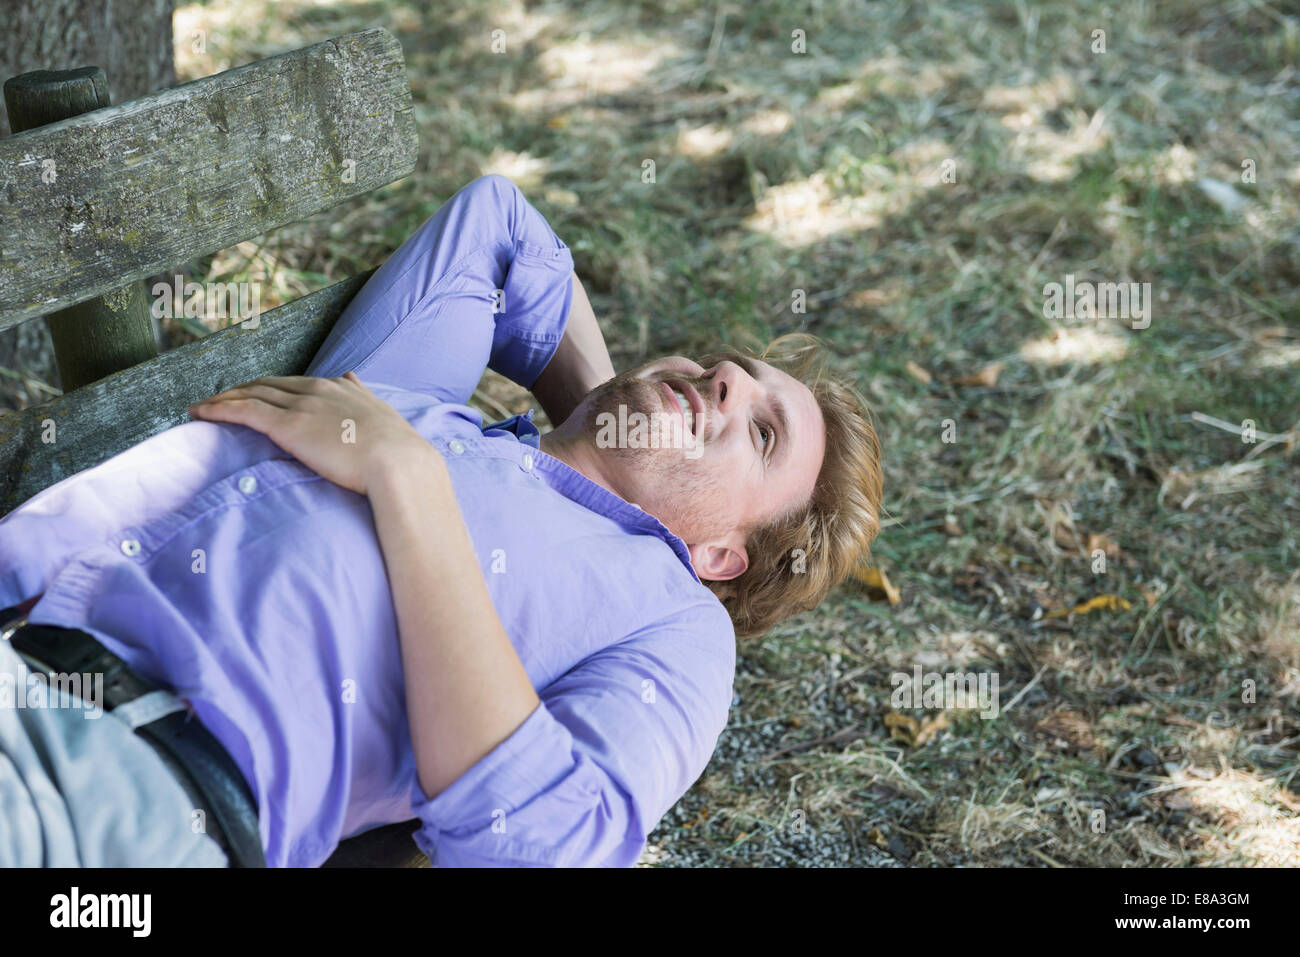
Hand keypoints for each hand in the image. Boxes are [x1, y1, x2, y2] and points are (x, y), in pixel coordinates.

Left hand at [187, 371, 434, 494]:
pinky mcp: (288, 425)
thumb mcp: (383, 413)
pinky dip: (219, 409)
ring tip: (202, 406)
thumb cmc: (397, 450)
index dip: (270, 388)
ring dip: (224, 398)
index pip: (294, 383)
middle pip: (268, 384)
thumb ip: (363, 395)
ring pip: (252, 394)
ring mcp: (301, 406)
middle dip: (242, 390)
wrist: (399, 463)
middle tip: (219, 399)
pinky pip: (244, 411)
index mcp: (340, 388)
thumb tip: (351, 375)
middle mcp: (317, 390)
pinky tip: (200, 412)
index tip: (255, 394)